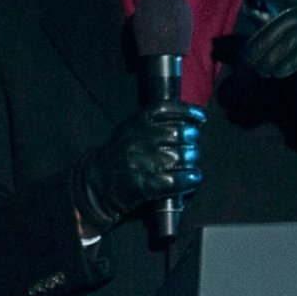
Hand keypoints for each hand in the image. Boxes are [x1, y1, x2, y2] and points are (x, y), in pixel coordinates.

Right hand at [74, 101, 204, 235]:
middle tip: (194, 148)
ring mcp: (141, 162)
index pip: (167, 109)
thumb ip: (155, 124)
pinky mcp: (144, 185)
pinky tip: (194, 179)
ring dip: (193, 161)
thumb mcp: (130, 131)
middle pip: (181, 133)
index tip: (202, 117)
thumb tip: (191, 122)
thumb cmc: (118, 158)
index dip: (188, 111)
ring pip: (182, 156)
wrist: (94, 186)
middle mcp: (138, 139)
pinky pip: (177, 181)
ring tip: (193, 164)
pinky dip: (191, 179)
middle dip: (194, 141)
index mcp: (135, 123)